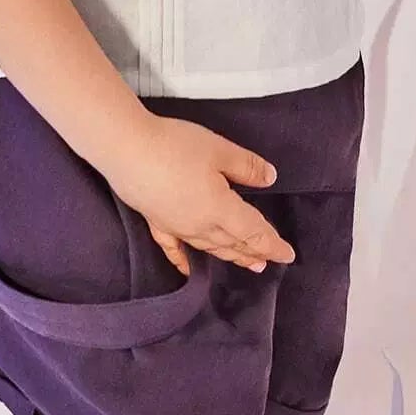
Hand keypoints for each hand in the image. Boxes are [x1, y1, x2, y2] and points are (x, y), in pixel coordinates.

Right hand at [100, 112, 295, 277]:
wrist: (127, 150)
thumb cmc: (176, 146)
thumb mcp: (220, 150)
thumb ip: (246, 166)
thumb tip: (270, 178)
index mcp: (221, 209)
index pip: (253, 231)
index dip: (272, 243)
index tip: (288, 255)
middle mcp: (201, 226)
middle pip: (233, 243)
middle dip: (253, 252)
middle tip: (268, 262)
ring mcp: (177, 227)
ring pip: (210, 247)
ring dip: (229, 256)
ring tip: (244, 263)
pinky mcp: (156, 222)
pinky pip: (174, 248)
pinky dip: (184, 260)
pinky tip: (187, 267)